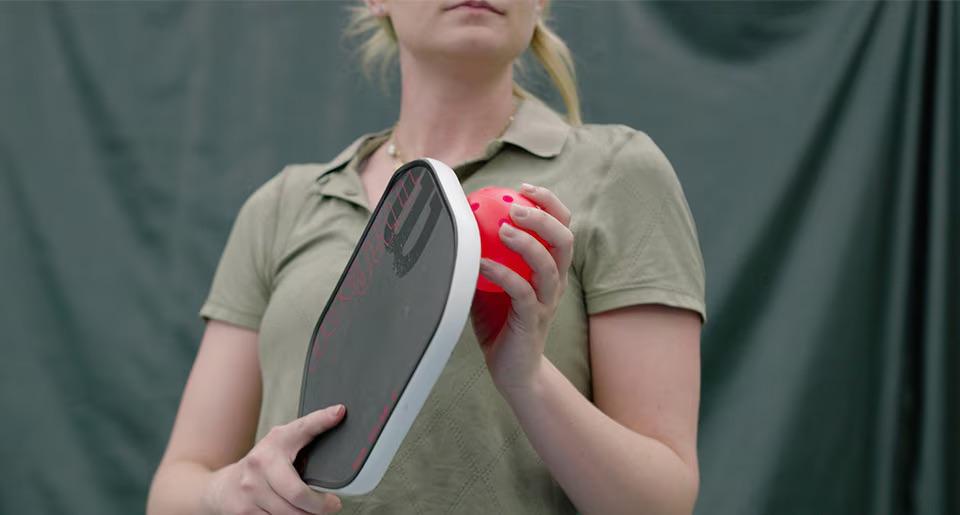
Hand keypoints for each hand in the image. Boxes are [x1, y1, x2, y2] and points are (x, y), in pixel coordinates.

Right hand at [205, 405, 345, 513]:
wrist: (224, 488)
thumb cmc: (261, 465)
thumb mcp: (281, 444)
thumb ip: (308, 433)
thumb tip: (338, 414)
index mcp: (275, 442)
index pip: (302, 429)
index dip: (322, 420)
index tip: (339, 412)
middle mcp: (260, 464)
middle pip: (298, 493)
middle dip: (320, 505)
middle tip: (332, 505)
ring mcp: (250, 490)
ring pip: (290, 513)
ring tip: (312, 511)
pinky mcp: (244, 512)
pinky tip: (294, 513)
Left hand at [471, 183, 573, 395]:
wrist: (512, 371)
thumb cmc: (499, 323)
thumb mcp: (488, 283)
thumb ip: (481, 256)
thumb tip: (456, 223)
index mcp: (550, 268)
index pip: (561, 227)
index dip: (549, 203)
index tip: (524, 188)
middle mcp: (555, 282)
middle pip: (564, 239)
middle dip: (545, 216)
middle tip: (517, 206)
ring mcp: (547, 302)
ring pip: (549, 265)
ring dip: (527, 243)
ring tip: (503, 228)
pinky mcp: (533, 320)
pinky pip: (522, 292)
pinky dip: (503, 274)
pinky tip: (482, 263)